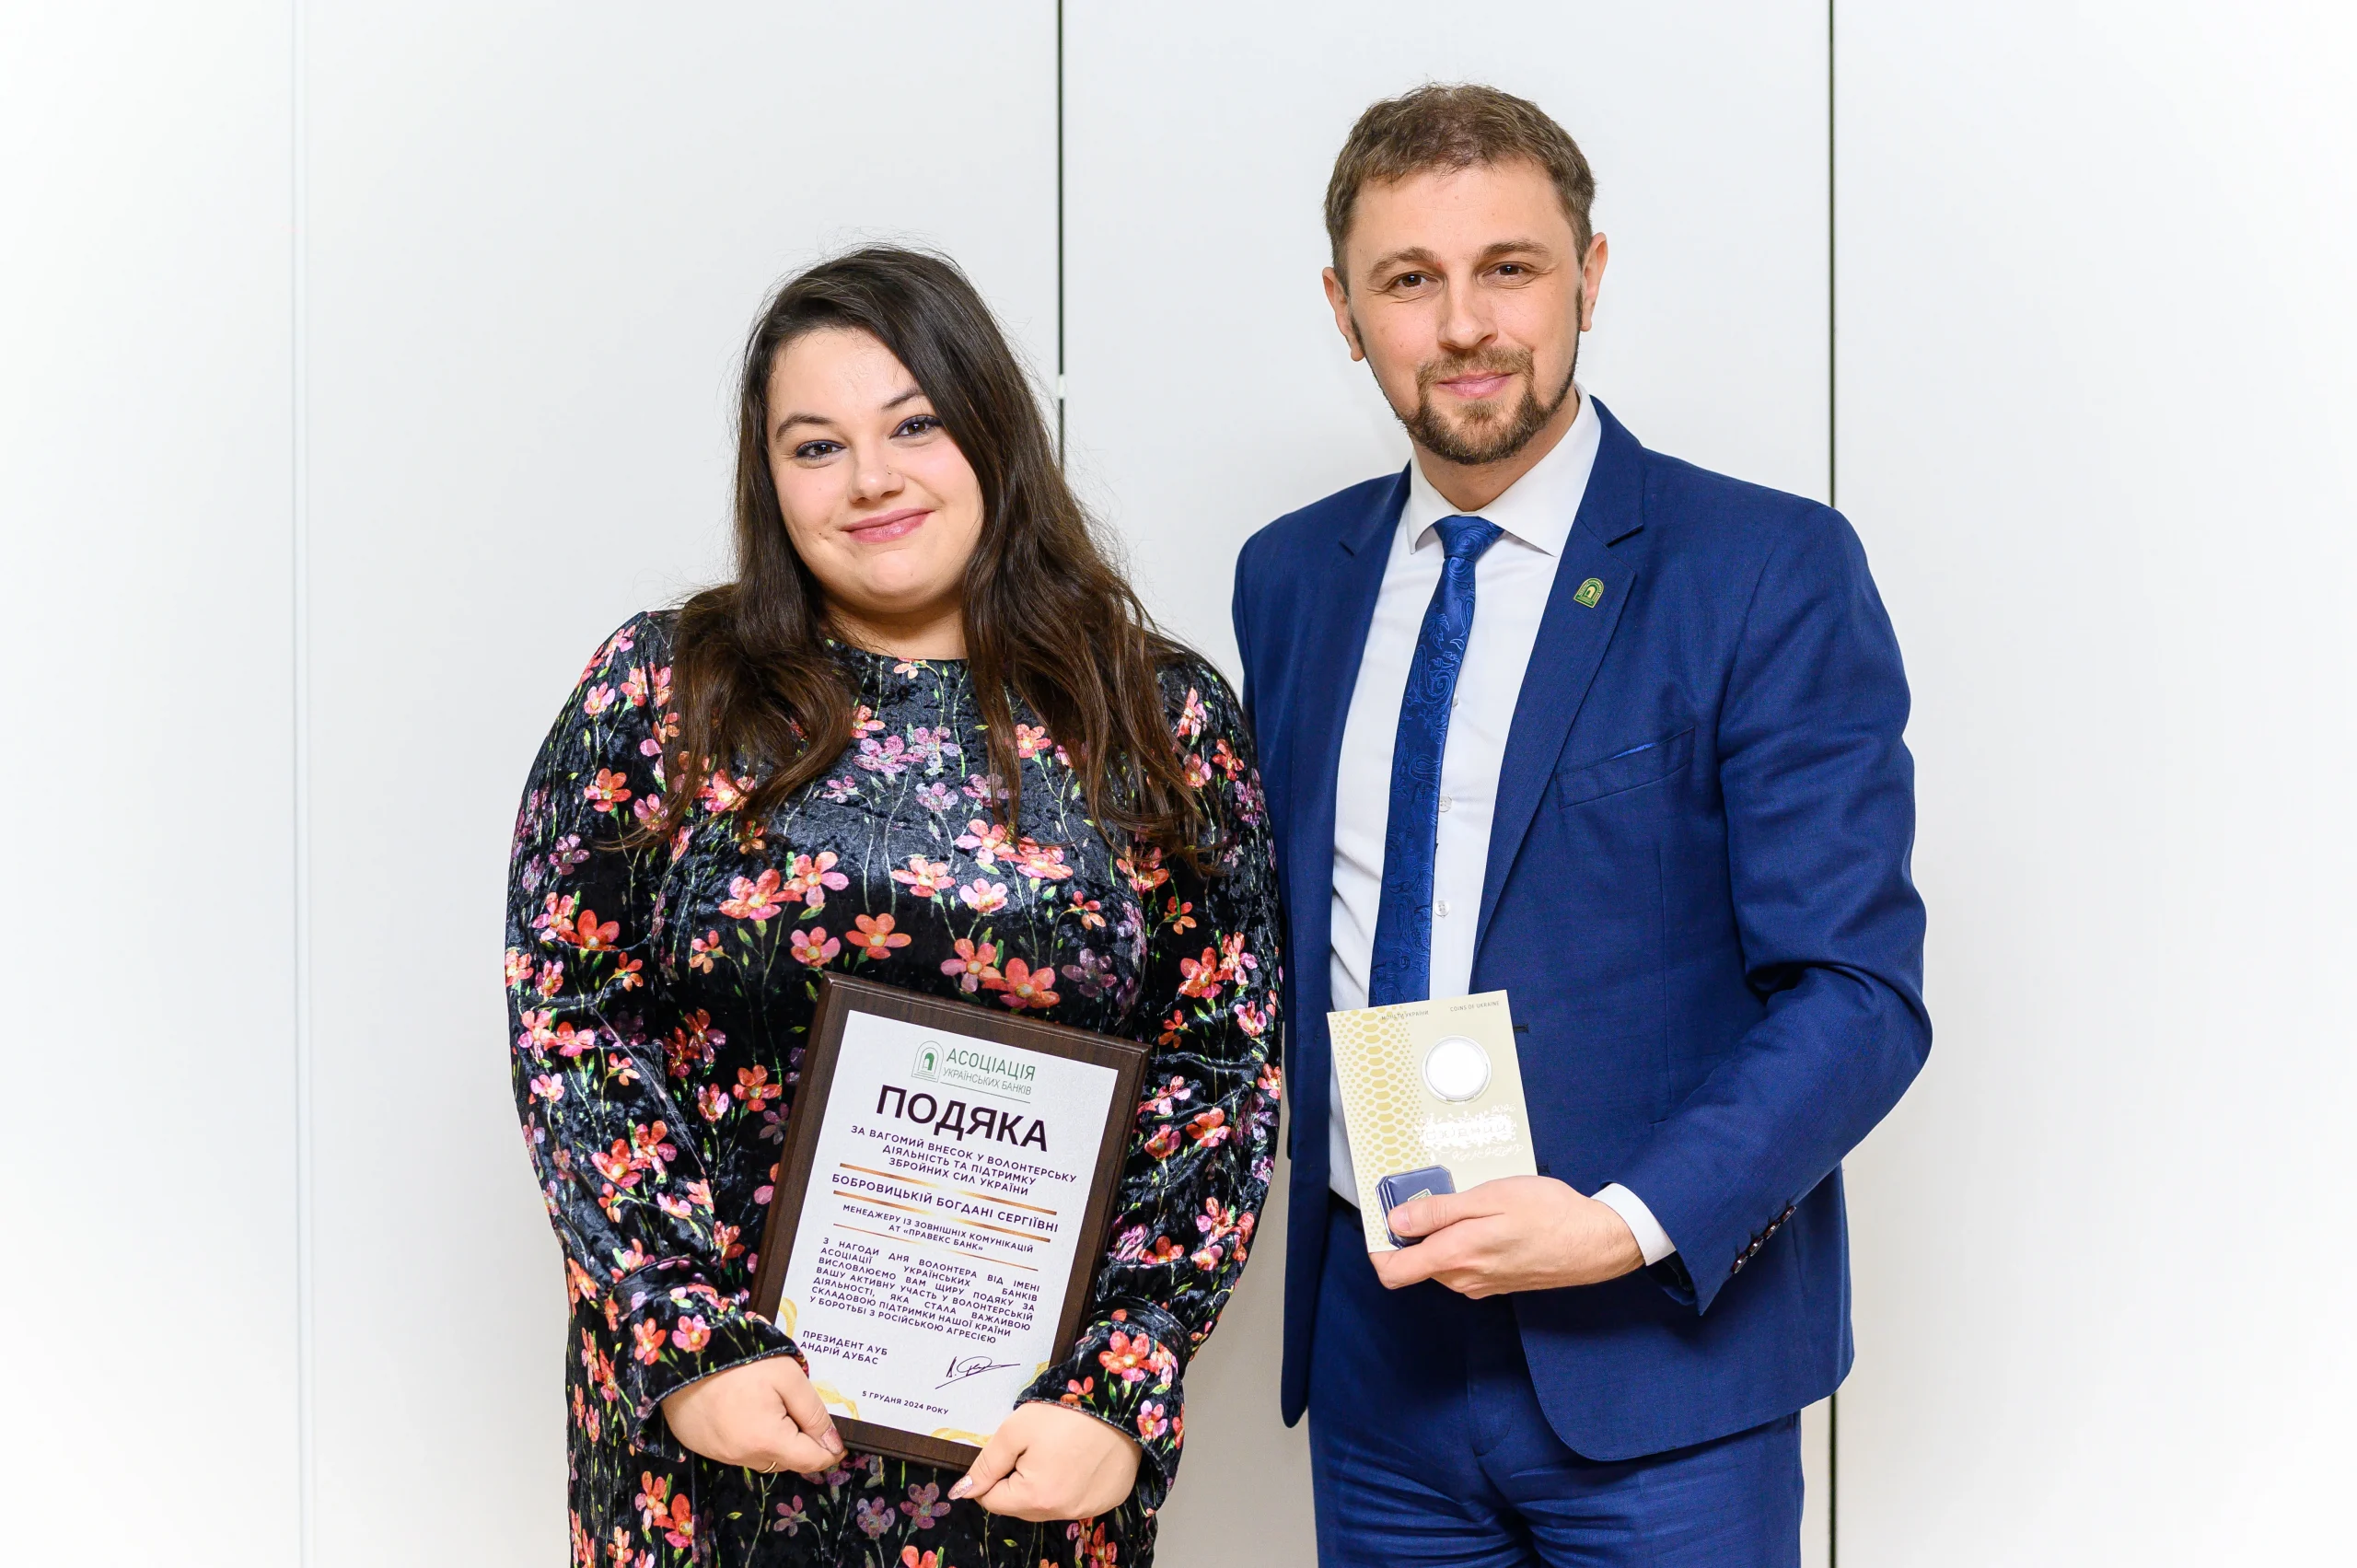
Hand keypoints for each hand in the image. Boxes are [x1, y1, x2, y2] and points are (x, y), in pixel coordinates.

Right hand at [660, 1356, 845, 1477]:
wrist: (678, 1355)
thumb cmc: (738, 1360)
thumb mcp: (787, 1376)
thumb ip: (813, 1412)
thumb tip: (832, 1444)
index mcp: (767, 1442)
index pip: (811, 1461)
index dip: (830, 1450)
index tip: (837, 1437)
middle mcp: (742, 1457)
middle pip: (787, 1460)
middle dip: (801, 1442)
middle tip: (799, 1407)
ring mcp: (720, 1454)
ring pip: (763, 1456)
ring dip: (776, 1439)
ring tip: (772, 1402)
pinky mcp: (702, 1445)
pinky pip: (739, 1450)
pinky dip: (751, 1436)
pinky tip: (747, 1408)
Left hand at [950, 1400, 1141, 1520]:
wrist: (1123, 1402)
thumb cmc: (1066, 1411)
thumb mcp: (1016, 1429)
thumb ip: (987, 1463)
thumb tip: (963, 1491)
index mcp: (1034, 1498)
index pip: (992, 1501)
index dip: (994, 1474)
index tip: (1011, 1450)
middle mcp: (1062, 1513)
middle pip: (1020, 1506)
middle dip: (1019, 1480)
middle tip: (1037, 1446)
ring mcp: (1087, 1509)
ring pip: (1047, 1505)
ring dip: (1045, 1484)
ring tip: (1060, 1449)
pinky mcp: (1107, 1500)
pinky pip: (1076, 1500)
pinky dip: (1072, 1484)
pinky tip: (1081, 1458)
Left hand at [1372, 1175, 1642, 1297]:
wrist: (1596, 1242)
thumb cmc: (1548, 1213)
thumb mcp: (1490, 1198)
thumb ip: (1439, 1212)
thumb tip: (1396, 1223)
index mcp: (1456, 1256)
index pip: (1393, 1272)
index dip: (1378, 1246)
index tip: (1384, 1217)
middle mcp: (1463, 1279)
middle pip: (1415, 1264)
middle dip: (1413, 1233)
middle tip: (1431, 1195)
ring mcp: (1480, 1285)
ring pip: (1439, 1263)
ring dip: (1441, 1236)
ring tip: (1466, 1202)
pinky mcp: (1496, 1283)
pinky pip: (1463, 1265)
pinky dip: (1462, 1243)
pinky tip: (1484, 1219)